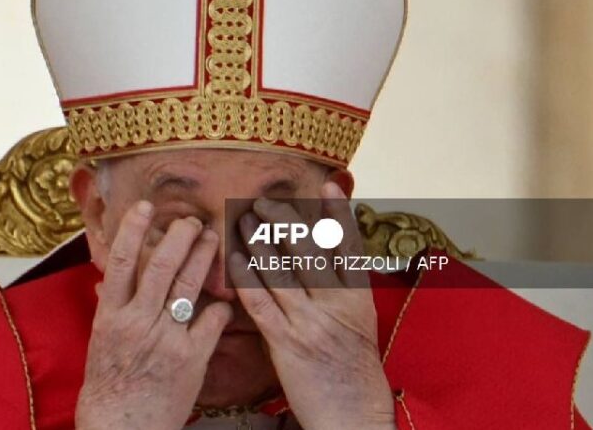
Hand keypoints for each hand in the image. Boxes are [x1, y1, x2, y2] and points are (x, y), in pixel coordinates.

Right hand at [75, 201, 232, 429]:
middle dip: (179, 237)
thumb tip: (109, 278)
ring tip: (213, 237)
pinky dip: (221, 305)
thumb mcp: (100, 342)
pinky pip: (212, 321)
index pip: (119, 262)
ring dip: (202, 257)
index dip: (133, 230)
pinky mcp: (192, 358)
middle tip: (192, 219)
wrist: (123, 428)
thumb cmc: (109, 386)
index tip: (145, 207)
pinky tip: (226, 296)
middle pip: (159, 266)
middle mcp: (137, 322)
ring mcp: (166, 339)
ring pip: (187, 286)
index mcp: (110, 316)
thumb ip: (110, 308)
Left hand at [229, 182, 395, 429]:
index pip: (348, 246)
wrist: (354, 415)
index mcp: (358, 298)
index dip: (335, 213)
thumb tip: (320, 258)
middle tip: (264, 200)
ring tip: (243, 220)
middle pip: (309, 250)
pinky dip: (246, 278)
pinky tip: (234, 260)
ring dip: (259, 241)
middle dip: (285, 220)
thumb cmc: (353, 371)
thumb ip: (340, 292)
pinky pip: (261, 303)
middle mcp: (337, 305)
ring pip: (281, 271)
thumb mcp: (358, 325)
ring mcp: (311, 323)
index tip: (325, 185)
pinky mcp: (287, 343)